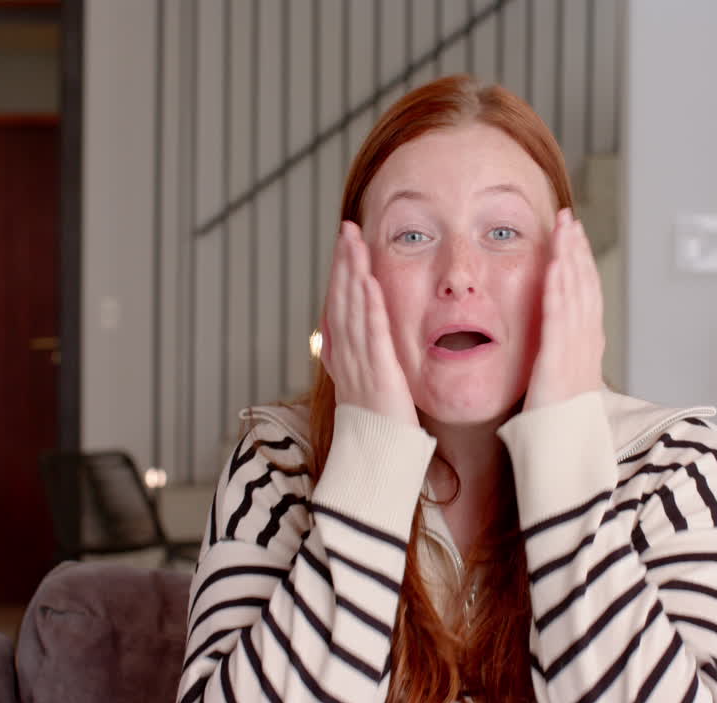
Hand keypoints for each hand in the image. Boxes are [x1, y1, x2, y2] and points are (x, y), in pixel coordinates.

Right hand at [320, 221, 418, 425]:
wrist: (376, 459)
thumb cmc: (378, 424)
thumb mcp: (367, 383)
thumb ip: (366, 356)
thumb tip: (369, 334)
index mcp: (341, 355)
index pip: (338, 305)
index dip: (340, 274)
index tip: (344, 246)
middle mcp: (345, 355)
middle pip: (340, 299)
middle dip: (343, 262)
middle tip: (346, 229)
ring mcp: (359, 363)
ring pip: (351, 309)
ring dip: (352, 273)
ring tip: (354, 241)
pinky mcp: (379, 373)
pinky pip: (371, 334)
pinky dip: (368, 306)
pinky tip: (368, 282)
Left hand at [524, 208, 605, 409]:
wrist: (562, 448)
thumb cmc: (558, 419)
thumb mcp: (562, 378)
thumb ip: (558, 354)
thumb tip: (552, 340)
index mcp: (587, 344)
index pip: (587, 293)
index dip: (582, 262)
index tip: (574, 236)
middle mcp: (587, 341)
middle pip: (586, 284)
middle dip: (578, 249)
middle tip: (570, 219)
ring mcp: (576, 348)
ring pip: (576, 292)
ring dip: (570, 257)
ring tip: (564, 229)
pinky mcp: (558, 358)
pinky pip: (559, 316)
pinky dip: (559, 287)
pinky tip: (556, 264)